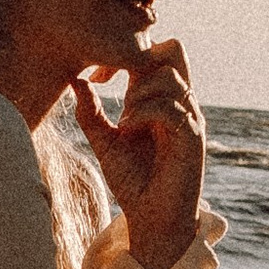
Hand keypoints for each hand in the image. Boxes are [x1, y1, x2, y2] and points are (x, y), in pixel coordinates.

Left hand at [70, 36, 206, 268]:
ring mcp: (190, 118)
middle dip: (139, 60)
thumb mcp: (105, 142)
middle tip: (111, 84)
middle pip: (174, 49)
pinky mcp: (193, 138)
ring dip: (138, 89)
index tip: (97, 77)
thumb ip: (91, 113)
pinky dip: (144, 110)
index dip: (125, 55)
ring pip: (171, 74)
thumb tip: (75, 80)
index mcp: (162, 99)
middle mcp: (180, 103)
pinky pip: (172, 107)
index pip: (156, 52)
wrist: (153, 219)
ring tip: (122, 117)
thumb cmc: (134, 182)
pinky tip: (127, 127)